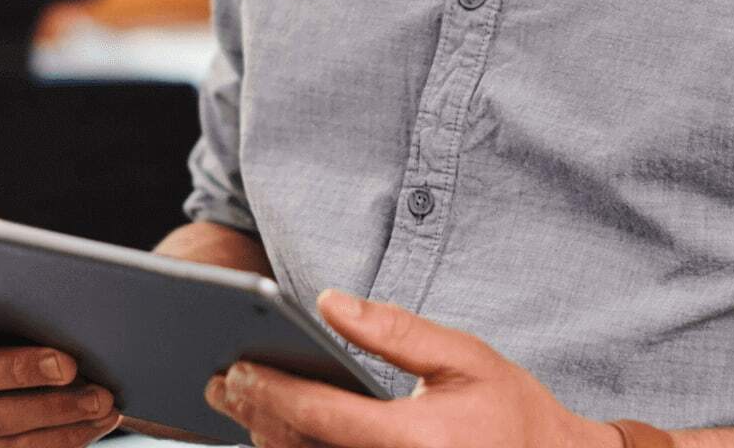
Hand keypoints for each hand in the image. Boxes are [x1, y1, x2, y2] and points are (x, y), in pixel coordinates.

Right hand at [0, 290, 121, 445]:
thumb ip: (21, 278)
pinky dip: (63, 436)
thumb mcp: (22, 280)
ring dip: (55, 410)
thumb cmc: (33, 295)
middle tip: (69, 365)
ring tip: (101, 399)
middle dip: (21, 369)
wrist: (49, 342)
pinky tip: (97, 421)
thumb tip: (61, 283)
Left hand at [204, 289, 621, 447]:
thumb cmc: (512, 413)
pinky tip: (287, 435)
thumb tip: (328, 301)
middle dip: (254, 416)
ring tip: (245, 408)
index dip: (268, 388)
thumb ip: (392, 330)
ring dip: (271, 442)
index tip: (234, 366)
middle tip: (221, 385)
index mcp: (408, 440)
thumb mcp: (462, 356)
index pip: (316, 414)